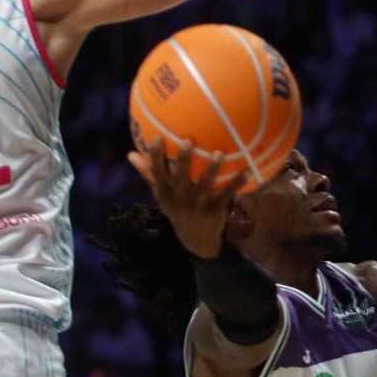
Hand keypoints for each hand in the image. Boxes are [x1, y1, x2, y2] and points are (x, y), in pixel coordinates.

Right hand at [127, 138, 248, 257]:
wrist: (195, 238)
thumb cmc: (176, 208)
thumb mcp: (160, 194)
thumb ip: (148, 174)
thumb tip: (130, 154)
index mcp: (165, 193)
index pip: (157, 173)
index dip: (156, 156)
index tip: (157, 137)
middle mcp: (180, 198)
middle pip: (180, 177)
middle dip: (183, 160)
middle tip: (188, 141)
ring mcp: (197, 205)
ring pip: (205, 185)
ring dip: (212, 169)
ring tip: (219, 153)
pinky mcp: (215, 210)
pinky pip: (227, 195)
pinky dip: (237, 183)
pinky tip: (246, 171)